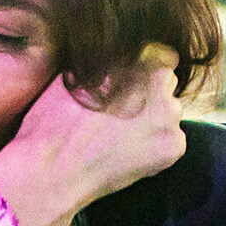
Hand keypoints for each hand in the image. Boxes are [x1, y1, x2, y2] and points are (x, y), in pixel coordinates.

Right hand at [0, 43, 186, 225]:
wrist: (52, 169)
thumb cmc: (54, 119)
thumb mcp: (75, 72)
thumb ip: (108, 60)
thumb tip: (120, 58)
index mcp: (139, 57)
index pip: (163, 56)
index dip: (144, 70)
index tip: (129, 84)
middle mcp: (161, 82)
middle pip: (166, 84)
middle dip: (148, 94)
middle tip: (120, 112)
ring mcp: (171, 116)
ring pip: (169, 113)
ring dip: (153, 120)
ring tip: (121, 136)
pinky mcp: (174, 146)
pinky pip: (172, 140)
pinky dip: (156, 147)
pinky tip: (128, 153)